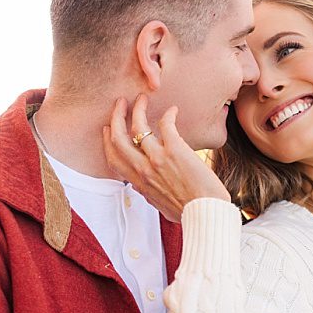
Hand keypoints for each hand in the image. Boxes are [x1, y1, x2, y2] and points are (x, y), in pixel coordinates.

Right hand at [103, 95, 230, 221]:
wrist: (205, 213)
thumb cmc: (187, 211)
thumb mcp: (159, 204)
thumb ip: (148, 193)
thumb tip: (142, 188)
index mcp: (139, 183)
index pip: (113, 159)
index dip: (107, 140)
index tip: (108, 128)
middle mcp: (143, 170)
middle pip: (118, 138)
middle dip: (116, 116)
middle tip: (121, 103)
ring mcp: (157, 159)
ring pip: (138, 127)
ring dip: (138, 109)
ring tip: (142, 99)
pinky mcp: (175, 150)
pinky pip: (165, 125)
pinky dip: (168, 114)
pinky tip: (173, 110)